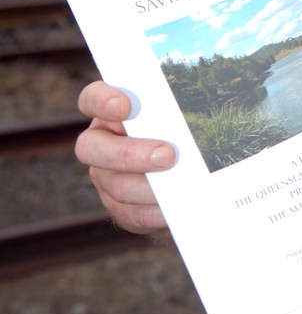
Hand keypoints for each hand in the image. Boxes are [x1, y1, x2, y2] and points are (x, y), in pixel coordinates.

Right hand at [76, 80, 174, 235]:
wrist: (186, 167)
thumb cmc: (180, 124)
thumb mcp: (175, 109)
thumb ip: (173, 105)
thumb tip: (197, 99)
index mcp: (109, 111)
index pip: (91, 99)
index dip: (101, 101)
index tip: (124, 106)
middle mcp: (100, 143)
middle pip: (92, 148)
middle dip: (129, 153)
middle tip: (168, 155)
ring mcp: (106, 178)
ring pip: (116, 185)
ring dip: (148, 187)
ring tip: (180, 184)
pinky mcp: (121, 207)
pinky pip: (132, 214)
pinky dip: (156, 211)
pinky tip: (176, 205)